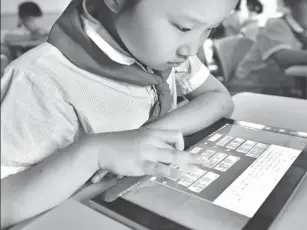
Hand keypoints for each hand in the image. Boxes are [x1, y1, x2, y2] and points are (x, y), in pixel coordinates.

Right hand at [88, 128, 203, 181]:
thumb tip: (156, 150)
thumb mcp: (135, 137)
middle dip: (192, 155)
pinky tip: (180, 176)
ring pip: (173, 157)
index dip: (181, 143)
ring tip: (197, 169)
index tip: (182, 152)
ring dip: (187, 164)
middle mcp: (152, 139)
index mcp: (151, 132)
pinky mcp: (141, 163)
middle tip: (204, 160)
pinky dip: (173, 173)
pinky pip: (161, 168)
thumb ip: (147, 141)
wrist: (100, 147)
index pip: (174, 134)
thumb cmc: (116, 143)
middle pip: (177, 147)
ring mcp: (147, 151)